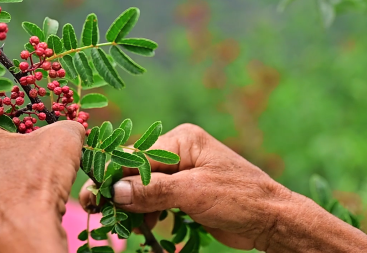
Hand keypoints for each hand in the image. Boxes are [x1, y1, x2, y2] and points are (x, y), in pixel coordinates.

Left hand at [0, 120, 85, 252]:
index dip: (17, 128)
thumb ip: (68, 126)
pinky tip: (20, 213)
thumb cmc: (38, 182)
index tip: (34, 139)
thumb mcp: (64, 139)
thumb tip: (74, 128)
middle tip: (33, 167)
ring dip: (2, 186)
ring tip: (27, 193)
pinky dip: (1, 211)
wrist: (24, 238)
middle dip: (8, 158)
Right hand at [80, 123, 292, 250]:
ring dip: (130, 205)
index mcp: (182, 141)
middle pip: (136, 170)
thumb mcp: (195, 192)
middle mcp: (179, 152)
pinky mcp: (184, 192)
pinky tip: (138, 225)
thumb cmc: (240, 198)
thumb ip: (154, 190)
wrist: (273, 221)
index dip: (113, 175)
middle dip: (118, 190)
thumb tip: (116, 192)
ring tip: (119, 222)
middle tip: (95, 208)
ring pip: (142, 186)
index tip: (93, 193)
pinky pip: (154, 198)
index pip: (137, 156)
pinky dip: (144, 211)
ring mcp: (181, 172)